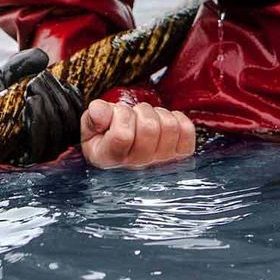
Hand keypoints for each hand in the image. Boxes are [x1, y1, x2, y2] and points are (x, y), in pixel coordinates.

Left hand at [0, 49, 84, 162]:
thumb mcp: (9, 74)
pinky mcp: (25, 160)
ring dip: (50, 107)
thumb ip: (25, 61)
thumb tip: (43, 58)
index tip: (58, 81)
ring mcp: (40, 151)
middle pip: (71, 123)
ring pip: (60, 134)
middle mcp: (52, 138)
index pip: (78, 113)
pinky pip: (42, 147)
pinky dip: (40, 120)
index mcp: (56, 119)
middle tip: (37, 81)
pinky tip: (29, 103)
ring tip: (32, 91)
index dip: (73, 96)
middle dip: (58, 97)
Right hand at [80, 99, 195, 168]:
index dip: (121, 115)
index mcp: (109, 160)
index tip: (116, 115)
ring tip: (147, 119)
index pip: (122, 136)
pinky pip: (187, 130)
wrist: (125, 148)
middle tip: (134, 115)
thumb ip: (93, 115)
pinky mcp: (181, 157)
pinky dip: (176, 118)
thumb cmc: (107, 134)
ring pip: (169, 127)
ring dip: (157, 114)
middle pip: (149, 129)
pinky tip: (162, 123)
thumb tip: (99, 110)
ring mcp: (161, 164)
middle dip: (140, 111)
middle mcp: (137, 169)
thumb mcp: (92, 125)